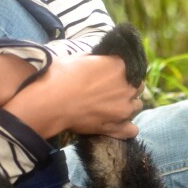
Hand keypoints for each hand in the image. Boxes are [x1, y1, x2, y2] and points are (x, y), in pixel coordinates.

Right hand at [4, 54, 142, 139]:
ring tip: (110, 107)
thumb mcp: (79, 58)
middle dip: (127, 88)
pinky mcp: (118, 127)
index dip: (122, 72)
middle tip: (110, 91)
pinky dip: (127, 128)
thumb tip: (100, 60)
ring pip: (136, 107)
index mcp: (120, 66)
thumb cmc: (59, 76)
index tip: (112, 75)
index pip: (132, 67)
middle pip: (138, 87)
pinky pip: (132, 129)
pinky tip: (118, 124)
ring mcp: (125, 109)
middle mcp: (128, 87)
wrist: (48, 102)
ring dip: (127, 106)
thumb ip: (97, 59)